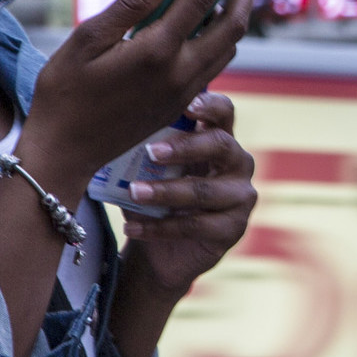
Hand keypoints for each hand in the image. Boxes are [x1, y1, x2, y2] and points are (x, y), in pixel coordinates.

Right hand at [21, 0, 260, 191]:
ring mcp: (184, 91)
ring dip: (238, 11)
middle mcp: (179, 72)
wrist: (66, 152)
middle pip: (231, 23)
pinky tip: (213, 21)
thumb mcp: (86, 40)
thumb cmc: (64, 92)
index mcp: (156, 51)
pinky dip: (222, 36)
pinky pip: (214, 63)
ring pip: (228, 46)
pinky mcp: (181, 103)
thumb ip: (131, 3)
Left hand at [119, 91, 255, 294]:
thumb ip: (145, 149)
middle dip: (185, 146)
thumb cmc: (155, 197)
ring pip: (203, 191)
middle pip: (220, 145)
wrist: (160, 252)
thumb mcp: (150, 170)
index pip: (223, 111)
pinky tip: (132, 227)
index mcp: (218, 138)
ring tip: (133, 192)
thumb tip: (115, 131)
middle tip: (151, 152)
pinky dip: (159, 227)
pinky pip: (195, 226)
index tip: (185, 105)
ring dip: (164, 192)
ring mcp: (240, 197)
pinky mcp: (233, 229)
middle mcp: (237, 163)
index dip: (209, 104)